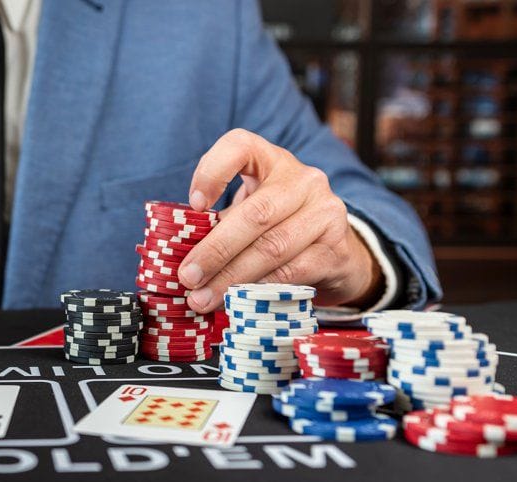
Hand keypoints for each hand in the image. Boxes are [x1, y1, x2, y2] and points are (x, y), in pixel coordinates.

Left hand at [177, 129, 381, 311]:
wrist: (337, 253)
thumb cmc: (277, 227)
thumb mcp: (249, 211)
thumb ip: (219, 223)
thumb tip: (180, 258)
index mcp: (272, 160)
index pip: (240, 145)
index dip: (212, 171)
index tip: (193, 205)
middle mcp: (304, 180)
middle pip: (255, 213)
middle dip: (215, 250)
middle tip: (188, 277)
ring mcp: (325, 213)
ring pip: (272, 247)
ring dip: (231, 277)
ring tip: (203, 299)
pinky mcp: (335, 249)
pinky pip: (291, 273)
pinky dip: (258, 289)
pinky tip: (237, 301)